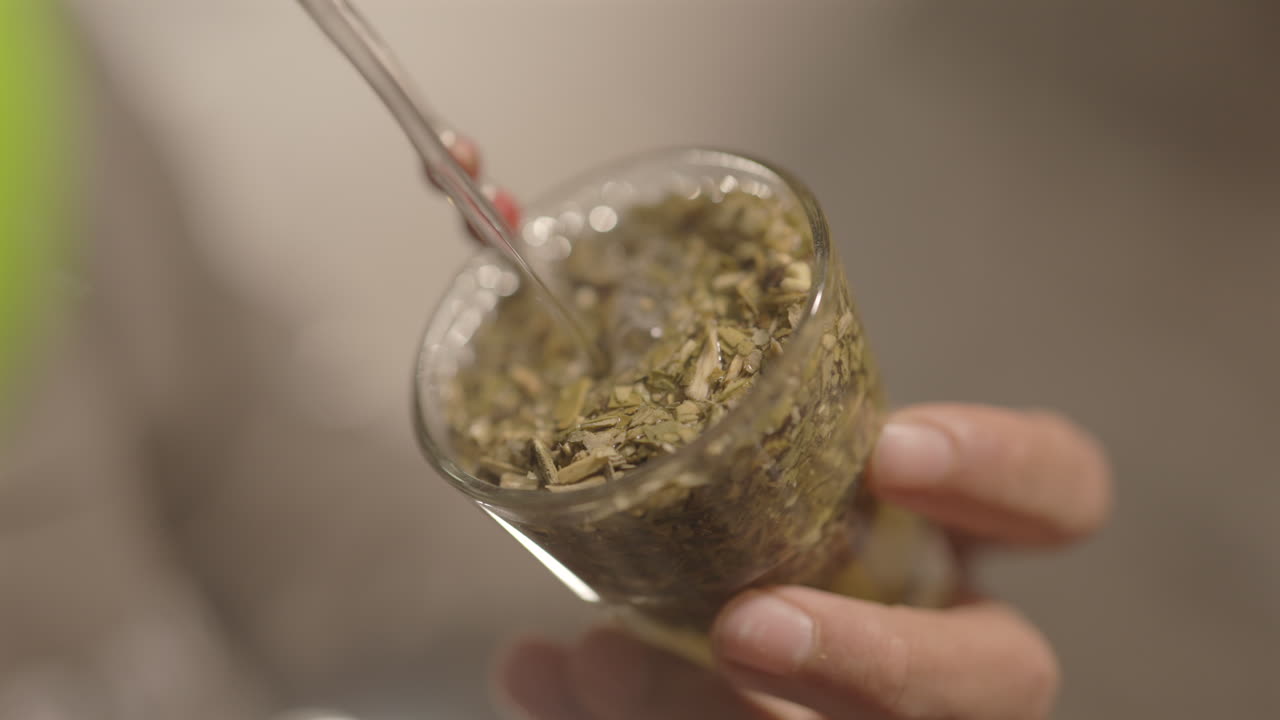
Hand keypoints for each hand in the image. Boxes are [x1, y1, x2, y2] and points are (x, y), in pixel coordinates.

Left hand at [495, 404, 1111, 719]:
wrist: (728, 604)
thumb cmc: (737, 504)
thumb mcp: (752, 458)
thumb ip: (713, 433)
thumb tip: (593, 381)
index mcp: (960, 540)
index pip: (1062, 494)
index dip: (1005, 474)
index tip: (892, 453)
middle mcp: (950, 645)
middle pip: (1000, 683)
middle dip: (884, 662)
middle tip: (748, 626)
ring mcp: (884, 707)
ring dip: (710, 712)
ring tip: (599, 661)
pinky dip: (611, 719)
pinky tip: (541, 679)